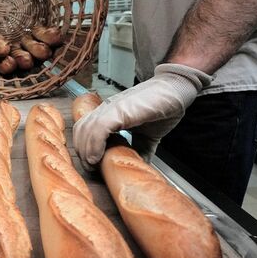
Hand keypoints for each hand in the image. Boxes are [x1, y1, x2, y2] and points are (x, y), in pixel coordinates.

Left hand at [73, 63, 212, 169]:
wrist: (176, 89)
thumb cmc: (162, 107)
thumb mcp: (148, 136)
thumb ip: (140, 150)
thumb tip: (139, 168)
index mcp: (109, 114)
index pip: (84, 131)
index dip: (84, 149)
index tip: (92, 165)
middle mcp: (105, 109)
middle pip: (80, 131)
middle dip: (82, 152)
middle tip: (92, 168)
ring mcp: (111, 108)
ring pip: (85, 130)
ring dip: (86, 151)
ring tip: (94, 165)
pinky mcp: (119, 110)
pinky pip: (98, 128)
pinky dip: (94, 145)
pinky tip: (97, 158)